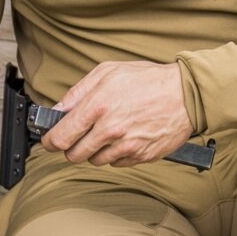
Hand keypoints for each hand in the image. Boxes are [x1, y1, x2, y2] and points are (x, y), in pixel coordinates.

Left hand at [44, 61, 192, 166]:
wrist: (186, 94)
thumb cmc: (148, 80)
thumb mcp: (108, 72)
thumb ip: (78, 92)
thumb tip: (57, 109)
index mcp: (98, 106)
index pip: (61, 136)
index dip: (50, 141)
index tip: (50, 139)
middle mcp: (110, 129)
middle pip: (74, 155)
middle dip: (72, 147)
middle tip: (79, 136)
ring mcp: (126, 146)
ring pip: (95, 160)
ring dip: (95, 150)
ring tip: (108, 132)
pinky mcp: (140, 156)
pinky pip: (116, 163)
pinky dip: (115, 154)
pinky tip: (125, 137)